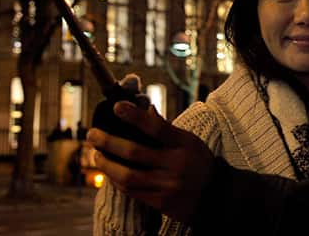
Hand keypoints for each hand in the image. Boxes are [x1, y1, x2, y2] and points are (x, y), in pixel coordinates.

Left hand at [87, 101, 214, 223]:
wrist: (216, 198)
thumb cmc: (199, 163)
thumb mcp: (190, 142)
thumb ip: (167, 130)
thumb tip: (146, 111)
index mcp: (184, 144)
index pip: (156, 127)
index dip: (135, 116)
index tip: (116, 107)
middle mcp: (176, 165)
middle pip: (135, 151)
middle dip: (108, 142)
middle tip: (92, 134)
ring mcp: (167, 185)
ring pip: (128, 175)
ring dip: (107, 165)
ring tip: (96, 156)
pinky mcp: (160, 202)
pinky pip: (131, 191)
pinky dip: (117, 181)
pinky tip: (109, 173)